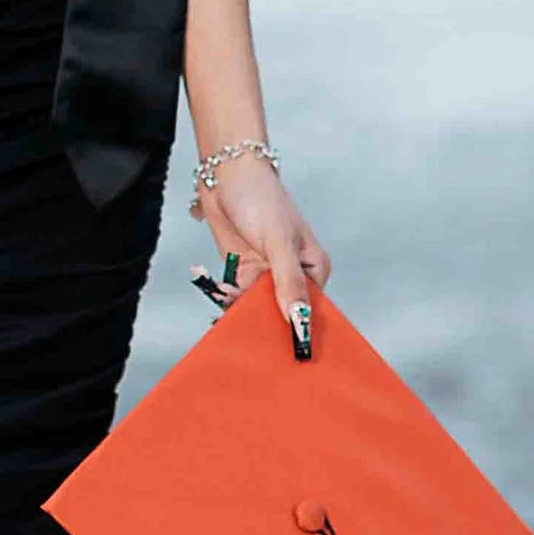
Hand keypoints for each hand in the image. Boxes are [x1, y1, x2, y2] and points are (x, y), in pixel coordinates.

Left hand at [196, 156, 331, 351]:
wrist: (225, 175)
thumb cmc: (261, 199)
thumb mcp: (278, 242)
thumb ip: (288, 282)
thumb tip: (300, 321)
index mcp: (314, 270)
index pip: (310, 311)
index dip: (299, 332)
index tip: (288, 359)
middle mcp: (292, 277)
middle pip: (282, 315)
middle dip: (266, 326)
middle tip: (251, 342)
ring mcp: (266, 277)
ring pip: (256, 310)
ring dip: (242, 313)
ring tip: (229, 307)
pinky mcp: (242, 274)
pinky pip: (236, 299)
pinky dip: (227, 301)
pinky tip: (219, 297)